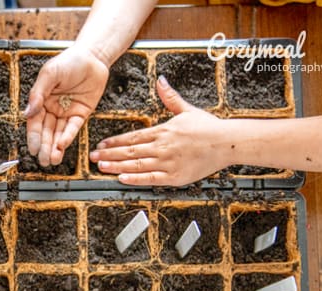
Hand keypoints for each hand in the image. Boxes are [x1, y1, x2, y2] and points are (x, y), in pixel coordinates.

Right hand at [24, 45, 109, 166]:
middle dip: (44, 147)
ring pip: (58, 134)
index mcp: (41, 100)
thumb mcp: (49, 74)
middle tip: (43, 160)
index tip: (32, 149)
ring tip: (52, 160)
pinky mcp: (80, 114)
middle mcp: (52, 109)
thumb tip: (27, 112)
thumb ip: (38, 93)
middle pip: (46, 132)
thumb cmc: (69, 61)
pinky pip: (73, 128)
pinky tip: (62, 146)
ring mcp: (66, 113)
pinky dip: (67, 137)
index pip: (35, 122)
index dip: (33, 137)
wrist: (93, 56)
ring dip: (55, 147)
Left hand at [89, 76, 227, 185]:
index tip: (101, 144)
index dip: (114, 141)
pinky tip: (122, 178)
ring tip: (102, 167)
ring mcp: (168, 162)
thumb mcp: (187, 109)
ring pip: (136, 164)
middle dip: (109, 154)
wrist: (227, 142)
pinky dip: (135, 179)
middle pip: (130, 151)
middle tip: (93, 157)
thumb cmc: (209, 128)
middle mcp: (162, 146)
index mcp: (163, 130)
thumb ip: (170, 97)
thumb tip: (161, 80)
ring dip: (117, 166)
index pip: (133, 137)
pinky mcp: (175, 176)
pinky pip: (151, 179)